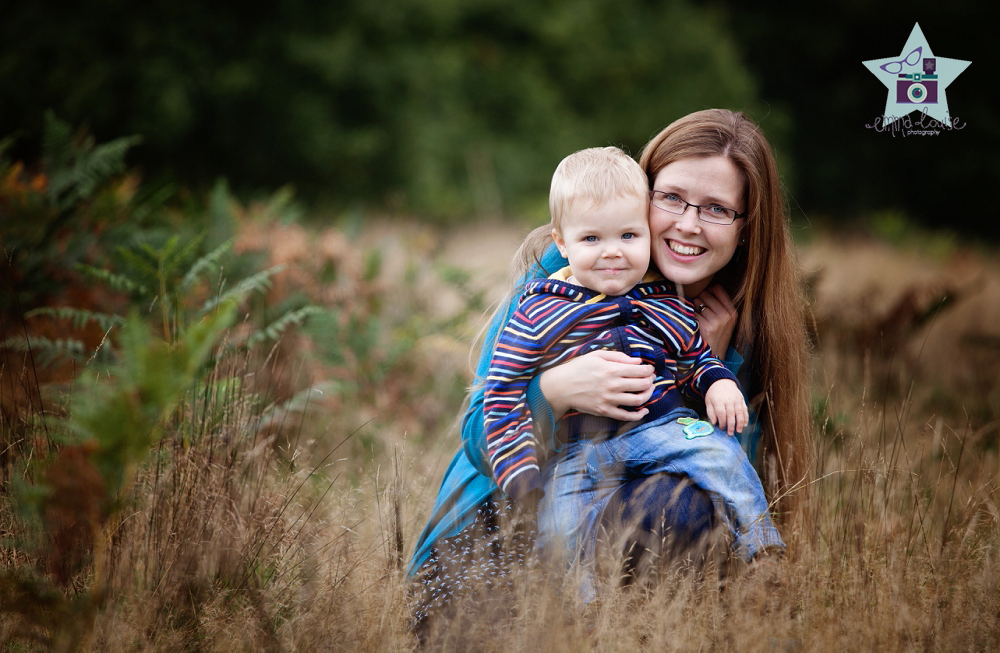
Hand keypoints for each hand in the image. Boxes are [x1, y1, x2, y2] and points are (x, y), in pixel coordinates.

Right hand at [538, 350, 653, 420]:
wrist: (561, 387)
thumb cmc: (578, 368)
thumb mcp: (596, 355)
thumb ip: (618, 357)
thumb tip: (637, 361)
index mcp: (612, 369)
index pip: (640, 370)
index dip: (649, 369)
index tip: (649, 369)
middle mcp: (613, 385)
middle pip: (642, 385)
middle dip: (651, 380)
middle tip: (650, 378)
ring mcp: (609, 400)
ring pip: (638, 400)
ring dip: (648, 394)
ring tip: (648, 390)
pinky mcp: (605, 411)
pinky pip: (626, 416)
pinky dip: (639, 415)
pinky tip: (644, 410)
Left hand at [692, 285, 737, 358]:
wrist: (712, 359)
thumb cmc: (714, 338)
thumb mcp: (723, 322)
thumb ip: (717, 305)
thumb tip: (704, 288)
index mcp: (732, 312)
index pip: (718, 289)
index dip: (707, 292)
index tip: (704, 301)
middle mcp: (727, 316)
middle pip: (705, 294)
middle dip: (699, 301)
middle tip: (700, 315)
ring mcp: (717, 321)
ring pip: (697, 302)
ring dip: (693, 309)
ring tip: (697, 321)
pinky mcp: (707, 328)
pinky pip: (692, 312)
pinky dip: (689, 317)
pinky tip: (693, 326)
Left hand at [704, 379, 747, 435]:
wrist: (722, 381)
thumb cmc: (714, 394)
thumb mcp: (708, 402)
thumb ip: (711, 412)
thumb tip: (714, 423)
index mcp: (719, 401)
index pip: (721, 413)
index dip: (722, 422)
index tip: (722, 428)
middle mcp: (728, 400)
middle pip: (731, 414)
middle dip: (731, 425)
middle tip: (730, 434)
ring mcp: (736, 399)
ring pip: (739, 412)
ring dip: (740, 423)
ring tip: (739, 431)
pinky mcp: (741, 399)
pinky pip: (745, 409)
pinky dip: (745, 417)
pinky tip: (745, 424)